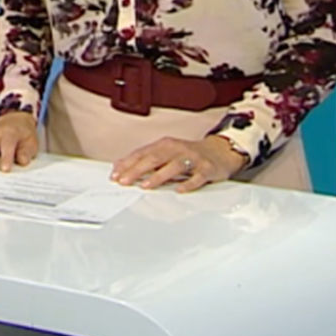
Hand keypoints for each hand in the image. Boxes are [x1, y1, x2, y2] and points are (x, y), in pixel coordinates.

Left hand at [111, 135, 247, 191]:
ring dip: (158, 176)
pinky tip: (179, 190)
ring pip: (174, 166)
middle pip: (154, 158)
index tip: (115, 175)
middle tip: (124, 181)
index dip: (127, 164)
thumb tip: (120, 166)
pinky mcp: (207, 168)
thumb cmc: (188, 154)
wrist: (220, 151)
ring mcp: (193, 158)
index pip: (142, 153)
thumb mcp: (165, 152)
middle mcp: (177, 149)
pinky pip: (197, 177)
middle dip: (137, 170)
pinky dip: (188, 183)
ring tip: (146, 185)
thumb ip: (145, 159)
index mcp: (165, 144)